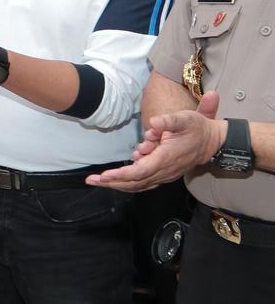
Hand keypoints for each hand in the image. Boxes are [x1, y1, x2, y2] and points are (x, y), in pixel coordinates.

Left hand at [87, 92, 224, 191]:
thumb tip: (153, 123)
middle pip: (134, 182)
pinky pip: (143, 183)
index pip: (140, 171)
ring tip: (97, 181)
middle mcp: (164, 171)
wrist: (212, 142)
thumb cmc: (197, 129)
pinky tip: (113, 182)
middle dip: (111, 182)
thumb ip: (168, 121)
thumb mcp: (185, 118)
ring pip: (137, 185)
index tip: (104, 176)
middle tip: (91, 180)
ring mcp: (164, 175)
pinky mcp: (163, 174)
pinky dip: (127, 183)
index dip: (121, 174)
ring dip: (116, 184)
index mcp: (166, 158)